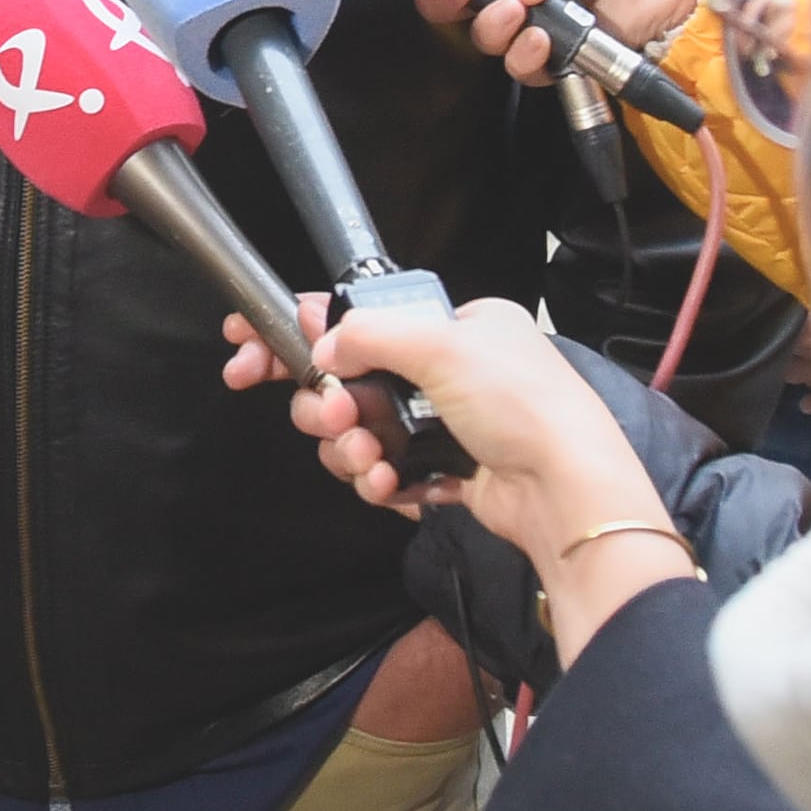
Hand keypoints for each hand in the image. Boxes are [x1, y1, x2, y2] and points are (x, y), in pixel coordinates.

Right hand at [223, 294, 687, 669]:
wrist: (564, 490)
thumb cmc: (523, 406)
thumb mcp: (442, 345)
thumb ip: (368, 334)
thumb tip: (321, 347)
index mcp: (451, 326)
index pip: (358, 320)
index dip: (297, 336)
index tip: (247, 352)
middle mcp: (445, 372)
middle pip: (345, 384)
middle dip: (329, 408)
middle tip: (336, 418)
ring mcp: (441, 425)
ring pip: (357, 434)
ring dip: (351, 450)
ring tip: (371, 461)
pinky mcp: (440, 472)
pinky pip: (381, 473)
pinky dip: (377, 481)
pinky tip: (389, 485)